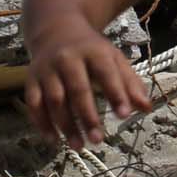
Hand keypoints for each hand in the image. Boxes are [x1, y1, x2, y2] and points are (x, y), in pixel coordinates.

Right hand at [24, 24, 151, 146]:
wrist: (56, 31)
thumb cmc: (92, 50)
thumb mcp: (114, 59)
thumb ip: (130, 82)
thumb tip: (146, 108)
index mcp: (94, 51)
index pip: (107, 74)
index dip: (117, 94)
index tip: (125, 116)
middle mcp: (68, 59)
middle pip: (78, 90)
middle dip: (88, 117)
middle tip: (98, 140)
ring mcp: (47, 69)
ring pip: (54, 100)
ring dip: (65, 125)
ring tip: (78, 145)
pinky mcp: (30, 80)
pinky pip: (34, 104)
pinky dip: (42, 123)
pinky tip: (54, 140)